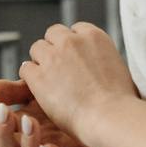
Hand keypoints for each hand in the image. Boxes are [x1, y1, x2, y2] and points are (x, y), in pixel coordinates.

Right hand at [0, 78, 99, 146]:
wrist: (108, 97)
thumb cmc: (68, 92)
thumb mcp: (35, 86)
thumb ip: (7, 90)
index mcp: (19, 124)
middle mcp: (34, 140)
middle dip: (0, 132)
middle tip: (4, 112)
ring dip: (27, 143)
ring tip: (31, 122)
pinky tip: (51, 146)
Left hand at [14, 23, 139, 146]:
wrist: (110, 117)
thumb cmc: (119, 102)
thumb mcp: (118, 67)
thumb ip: (101, 57)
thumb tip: (93, 63)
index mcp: (94, 36)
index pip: (75, 29)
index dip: (73, 44)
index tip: (75, 58)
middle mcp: (72, 41)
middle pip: (53, 34)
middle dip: (55, 49)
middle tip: (59, 69)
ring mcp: (53, 57)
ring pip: (37, 48)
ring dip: (41, 62)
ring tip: (50, 81)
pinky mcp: (39, 75)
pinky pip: (25, 69)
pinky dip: (31, 79)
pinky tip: (40, 91)